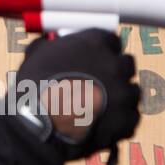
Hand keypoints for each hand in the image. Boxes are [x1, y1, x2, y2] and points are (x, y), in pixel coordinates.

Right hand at [16, 28, 139, 157]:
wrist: (37, 123)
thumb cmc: (33, 87)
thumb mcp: (37, 54)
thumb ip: (53, 44)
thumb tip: (53, 42)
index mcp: (95, 43)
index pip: (111, 40)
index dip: (102, 51)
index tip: (95, 60)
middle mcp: (115, 64)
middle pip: (125, 64)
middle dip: (115, 73)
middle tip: (99, 84)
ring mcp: (124, 93)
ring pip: (132, 91)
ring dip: (119, 97)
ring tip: (98, 107)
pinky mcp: (127, 119)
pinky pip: (131, 117)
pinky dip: (119, 121)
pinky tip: (101, 122)